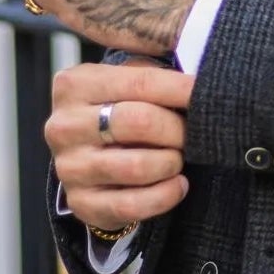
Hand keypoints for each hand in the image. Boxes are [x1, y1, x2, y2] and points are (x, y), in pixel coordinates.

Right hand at [47, 62, 194, 232]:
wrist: (93, 159)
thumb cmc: (122, 110)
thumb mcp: (129, 80)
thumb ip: (153, 69)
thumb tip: (203, 68)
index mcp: (75, 83)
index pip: (141, 82)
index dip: (183, 89)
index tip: (209, 93)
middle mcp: (64, 125)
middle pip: (140, 122)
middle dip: (178, 130)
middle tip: (192, 133)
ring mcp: (68, 167)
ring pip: (138, 166)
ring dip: (172, 163)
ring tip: (178, 158)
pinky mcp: (81, 203)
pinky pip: (132, 205)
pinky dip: (165, 195)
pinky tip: (178, 184)